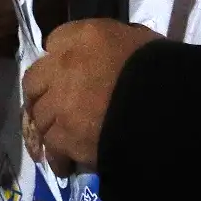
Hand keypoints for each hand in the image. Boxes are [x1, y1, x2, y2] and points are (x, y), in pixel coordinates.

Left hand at [22, 18, 158, 174]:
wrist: (165, 105)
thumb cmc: (160, 67)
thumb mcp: (138, 41)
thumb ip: (113, 45)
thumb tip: (109, 57)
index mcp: (86, 36)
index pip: (56, 40)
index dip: (59, 58)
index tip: (65, 69)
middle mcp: (63, 67)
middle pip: (34, 81)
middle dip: (40, 93)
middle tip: (50, 106)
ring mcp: (61, 103)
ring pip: (39, 116)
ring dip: (47, 126)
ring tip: (57, 139)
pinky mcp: (66, 136)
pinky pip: (52, 146)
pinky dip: (57, 155)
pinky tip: (64, 163)